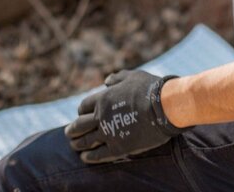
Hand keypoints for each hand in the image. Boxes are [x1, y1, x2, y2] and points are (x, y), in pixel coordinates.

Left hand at [64, 70, 186, 163]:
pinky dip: (89, 157)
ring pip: (86, 141)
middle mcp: (101, 116)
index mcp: (102, 98)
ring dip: (77, 143)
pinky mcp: (118, 147)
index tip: (82, 116)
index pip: (83, 107)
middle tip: (69, 133)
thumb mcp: (131, 76)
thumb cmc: (150, 88)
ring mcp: (108, 133)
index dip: (81, 112)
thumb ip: (117, 78)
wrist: (165, 106)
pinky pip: (99, 154)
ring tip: (73, 146)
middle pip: (80, 125)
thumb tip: (106, 81)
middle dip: (73, 130)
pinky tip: (85, 158)